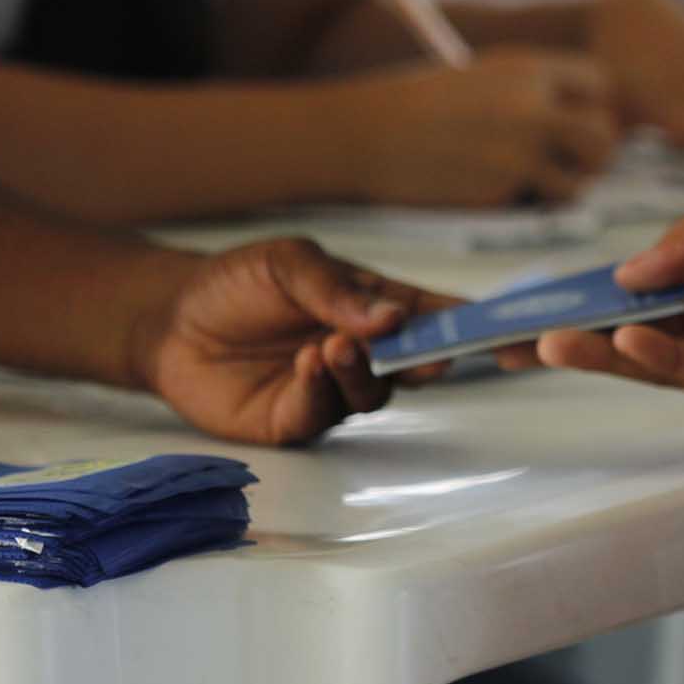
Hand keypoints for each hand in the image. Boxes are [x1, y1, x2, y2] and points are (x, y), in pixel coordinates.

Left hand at [129, 238, 458, 444]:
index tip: (516, 332)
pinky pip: (326, 412)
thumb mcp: (289, 264)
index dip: (480, 325)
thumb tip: (393, 317)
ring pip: (376, 390)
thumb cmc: (236, 283)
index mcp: (376, 306)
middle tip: (432, 350)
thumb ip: (337, 290)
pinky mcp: (298, 419)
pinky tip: (306, 364)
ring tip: (333, 344)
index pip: (439, 314)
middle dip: (436, 358)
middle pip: (421, 362)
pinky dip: (323, 388)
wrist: (168, 323)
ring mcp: (335, 388)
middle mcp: (366, 351)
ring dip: (364, 369)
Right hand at [347, 48, 620, 208]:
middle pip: (603, 136)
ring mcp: (517, 152)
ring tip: (531, 181)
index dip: (592, 106)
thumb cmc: (424, 104)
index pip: (600, 85)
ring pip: (581, 181)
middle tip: (566, 161)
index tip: (571, 118)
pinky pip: (537, 206)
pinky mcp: (499, 192)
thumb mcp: (485, 76)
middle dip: (593, 153)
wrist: (363, 133)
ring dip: (564, 186)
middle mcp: (531, 107)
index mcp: (528, 69)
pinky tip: (494, 191)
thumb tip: (592, 117)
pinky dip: (527, 205)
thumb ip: (536, 90)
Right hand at [527, 187, 683, 422]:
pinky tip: (624, 341)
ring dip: (601, 352)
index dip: (591, 290)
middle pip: (635, 328)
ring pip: (655, 357)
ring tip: (548, 343)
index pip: (642, 284)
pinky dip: (658, 359)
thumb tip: (628, 270)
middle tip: (510, 339)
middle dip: (575, 333)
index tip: (537, 296)